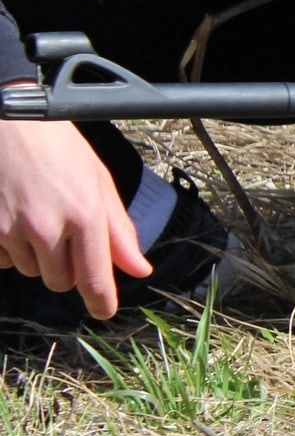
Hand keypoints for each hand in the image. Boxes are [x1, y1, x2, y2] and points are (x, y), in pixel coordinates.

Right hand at [0, 118, 149, 319]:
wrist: (10, 124)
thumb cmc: (59, 149)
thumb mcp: (99, 183)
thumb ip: (119, 231)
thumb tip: (139, 270)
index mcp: (85, 215)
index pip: (94, 278)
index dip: (101, 302)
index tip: (103, 312)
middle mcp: (48, 227)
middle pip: (60, 281)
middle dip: (66, 267)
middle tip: (63, 233)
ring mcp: (12, 230)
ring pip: (30, 270)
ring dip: (36, 255)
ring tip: (37, 215)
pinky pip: (2, 260)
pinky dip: (9, 248)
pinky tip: (13, 218)